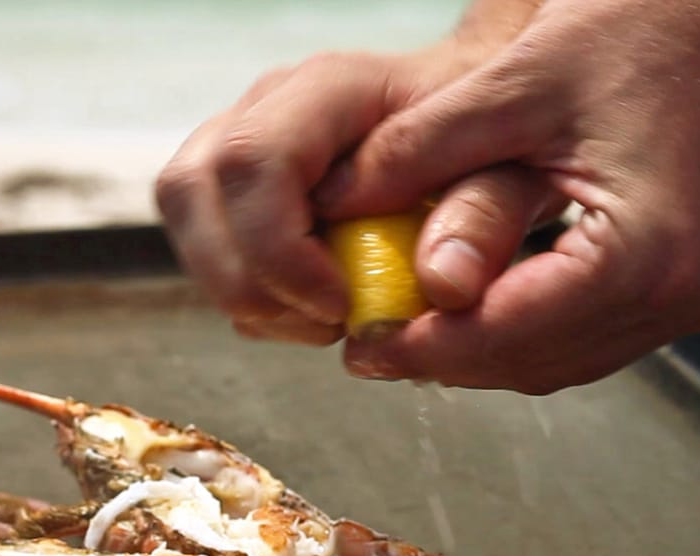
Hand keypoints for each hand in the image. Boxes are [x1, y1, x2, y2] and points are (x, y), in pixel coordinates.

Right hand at [155, 5, 545, 344]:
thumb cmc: (496, 137)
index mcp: (331, 89)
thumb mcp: (512, 168)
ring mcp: (243, 143)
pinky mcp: (240, 190)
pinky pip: (207, 247)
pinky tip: (314, 309)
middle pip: (192, 189)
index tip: (341, 306)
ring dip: (244, 295)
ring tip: (326, 320)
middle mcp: (270, 107)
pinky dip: (252, 298)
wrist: (483, 120)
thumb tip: (441, 283)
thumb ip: (484, 213)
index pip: (253, 160)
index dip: (280, 251)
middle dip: (248, 282)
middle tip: (328, 322)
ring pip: (187, 220)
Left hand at [158, 0, 699, 392]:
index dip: (421, 347)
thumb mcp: (516, 82)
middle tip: (371, 342)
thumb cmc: (652, 26)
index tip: (359, 345)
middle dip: (445, 358)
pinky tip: (481, 304)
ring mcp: (695, 301)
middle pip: (533, 364)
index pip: (507, 335)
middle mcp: (679, 298)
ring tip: (412, 326)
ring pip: (562, 362)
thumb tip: (332, 203)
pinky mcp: (695, 288)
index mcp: (642, 255)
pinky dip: (531, 329)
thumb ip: (420, 152)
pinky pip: (595, 334)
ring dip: (486, 351)